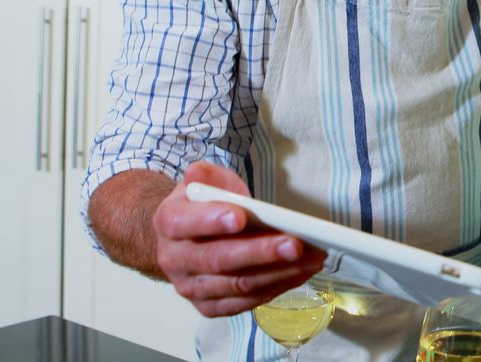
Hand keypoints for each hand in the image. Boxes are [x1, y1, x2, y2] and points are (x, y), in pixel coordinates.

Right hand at [153, 162, 325, 316]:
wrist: (187, 238)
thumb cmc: (205, 205)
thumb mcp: (205, 180)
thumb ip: (204, 175)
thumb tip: (198, 175)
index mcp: (169, 222)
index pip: (184, 222)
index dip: (212, 221)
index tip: (240, 217)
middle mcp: (174, 259)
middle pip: (218, 259)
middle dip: (260, 252)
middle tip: (295, 244)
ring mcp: (191, 287)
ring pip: (237, 285)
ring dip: (279, 273)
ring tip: (312, 258)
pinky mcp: (210, 306)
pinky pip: (246, 302)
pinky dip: (278, 287)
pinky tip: (302, 272)